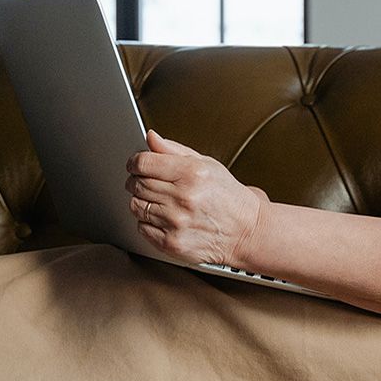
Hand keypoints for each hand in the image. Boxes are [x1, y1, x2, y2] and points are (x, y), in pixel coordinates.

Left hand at [125, 130, 267, 266]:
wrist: (246, 232)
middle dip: (137, 181)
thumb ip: (174, 150)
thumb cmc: (229, 198)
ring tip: (159, 201)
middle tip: (147, 182)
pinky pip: (142, 227)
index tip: (136, 164)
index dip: (134, 162)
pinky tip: (164, 218)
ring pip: (136, 206)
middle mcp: (183, 198)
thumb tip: (151, 138)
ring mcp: (176, 222)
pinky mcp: (172, 243)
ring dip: (143, 202)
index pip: (143, 163)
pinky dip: (148, 222)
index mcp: (192, 173)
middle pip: (137, 184)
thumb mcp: (207, 164)